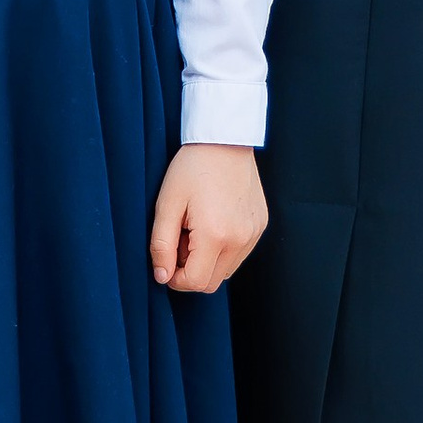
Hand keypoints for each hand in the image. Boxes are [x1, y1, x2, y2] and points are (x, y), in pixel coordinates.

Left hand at [150, 145, 266, 293]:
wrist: (224, 140)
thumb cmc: (192, 168)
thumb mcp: (167, 205)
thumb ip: (161, 245)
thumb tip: (162, 277)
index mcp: (216, 235)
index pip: (196, 282)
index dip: (176, 279)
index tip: (167, 261)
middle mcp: (241, 239)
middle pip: (213, 282)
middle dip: (191, 271)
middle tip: (181, 239)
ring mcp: (254, 233)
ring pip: (227, 270)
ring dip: (208, 260)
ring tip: (197, 228)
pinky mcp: (260, 226)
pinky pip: (240, 253)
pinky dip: (223, 249)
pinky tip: (214, 221)